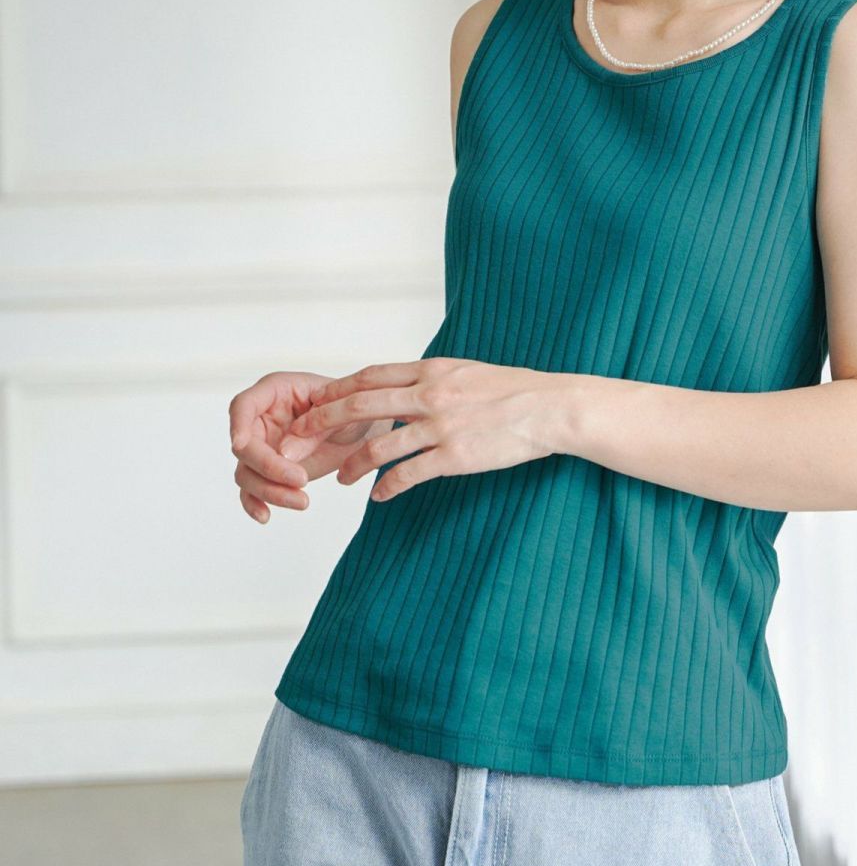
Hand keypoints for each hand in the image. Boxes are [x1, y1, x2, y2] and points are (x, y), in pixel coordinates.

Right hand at [229, 370, 382, 523]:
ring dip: (269, 489)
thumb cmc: (352, 409)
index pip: (244, 404)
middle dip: (268, 466)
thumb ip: (315, 427)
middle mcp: (262, 418)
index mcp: (276, 391)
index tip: (242, 445)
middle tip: (300, 480)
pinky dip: (255, 503)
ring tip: (303, 501)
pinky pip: (251, 489)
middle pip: (244, 445)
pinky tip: (265, 515)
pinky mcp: (269, 471)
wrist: (362, 431)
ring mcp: (264, 445)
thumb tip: (283, 452)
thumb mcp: (344, 411)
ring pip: (247, 471)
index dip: (238, 424)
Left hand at [281, 357, 558, 500]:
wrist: (551, 408)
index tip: (313, 401)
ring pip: (380, 445)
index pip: (371, 375)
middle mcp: (430, 394)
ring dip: (352, 463)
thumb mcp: (469, 371)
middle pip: (361, 405)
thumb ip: (435, 377)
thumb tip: (410, 383)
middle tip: (297, 438)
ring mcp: (441, 425)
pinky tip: (379, 496)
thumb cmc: (515, 390)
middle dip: (322, 422)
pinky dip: (388, 487)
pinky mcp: (455, 455)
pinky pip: (410, 474)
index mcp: (433, 369)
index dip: (337, 389)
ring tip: (339, 478)